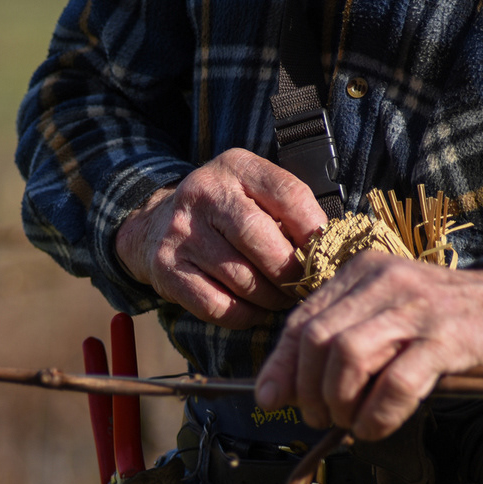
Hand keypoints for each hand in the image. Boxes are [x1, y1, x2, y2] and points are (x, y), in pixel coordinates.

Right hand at [115, 148, 327, 328]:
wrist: (152, 226)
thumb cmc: (222, 214)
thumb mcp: (252, 191)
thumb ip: (288, 211)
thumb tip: (329, 252)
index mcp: (236, 168)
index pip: (288, 194)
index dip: (314, 230)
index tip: (326, 254)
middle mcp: (204, 194)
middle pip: (262, 240)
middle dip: (291, 272)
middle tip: (304, 287)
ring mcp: (181, 233)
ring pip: (241, 278)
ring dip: (270, 298)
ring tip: (281, 299)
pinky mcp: (167, 269)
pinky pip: (217, 305)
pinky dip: (244, 315)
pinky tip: (253, 310)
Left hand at [255, 252, 482, 439]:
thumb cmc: (440, 322)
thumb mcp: (383, 318)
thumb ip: (334, 343)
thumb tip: (275, 390)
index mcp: (362, 274)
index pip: (302, 320)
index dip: (281, 366)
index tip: (270, 399)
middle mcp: (386, 282)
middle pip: (318, 340)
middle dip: (309, 389)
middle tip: (321, 417)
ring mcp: (418, 308)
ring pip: (349, 357)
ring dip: (340, 402)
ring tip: (350, 423)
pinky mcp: (450, 338)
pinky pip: (397, 381)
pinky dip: (377, 413)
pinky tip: (375, 427)